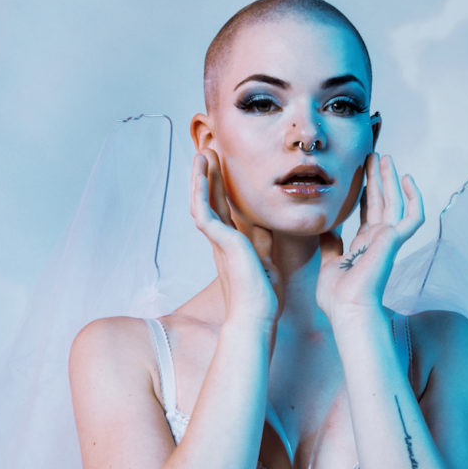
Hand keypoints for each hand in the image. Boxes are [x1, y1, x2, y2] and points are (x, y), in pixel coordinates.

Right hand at [190, 148, 278, 324]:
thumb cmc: (262, 297)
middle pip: (211, 202)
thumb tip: (265, 223)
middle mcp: (220, 242)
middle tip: (208, 153)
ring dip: (201, 178)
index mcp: (232, 246)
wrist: (257, 316)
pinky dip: (201, 191)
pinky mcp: (220, 242)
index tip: (222, 170)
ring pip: (203, 203)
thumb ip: (263, 241)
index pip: (225, 211)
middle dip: (209, 177)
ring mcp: (218, 242)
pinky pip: (204, 212)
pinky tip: (201, 173)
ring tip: (202, 154)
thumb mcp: (267, 260)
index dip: (222, 190)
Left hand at [316, 152, 423, 321]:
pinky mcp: (395, 241)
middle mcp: (379, 241)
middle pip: (380, 202)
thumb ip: (330, 245)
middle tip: (372, 155)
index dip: (364, 192)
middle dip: (376, 178)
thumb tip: (324, 228)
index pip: (366, 213)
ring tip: (383, 157)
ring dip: (389, 179)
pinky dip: (413, 197)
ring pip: (394, 202)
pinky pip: (413, 216)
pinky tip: (406, 178)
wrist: (347, 309)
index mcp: (364, 247)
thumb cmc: (338, 297)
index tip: (359, 173)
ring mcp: (388, 240)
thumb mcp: (329, 264)